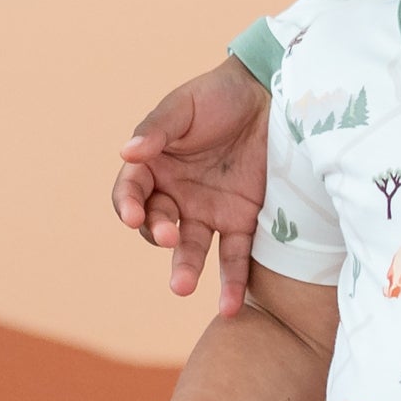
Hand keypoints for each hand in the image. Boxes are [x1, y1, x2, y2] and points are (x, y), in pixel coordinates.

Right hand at [112, 58, 271, 316]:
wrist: (273, 94)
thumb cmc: (220, 95)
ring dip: (186, 269)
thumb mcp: (184, 106)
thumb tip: (127, 153)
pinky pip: (234, 256)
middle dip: (161, 234)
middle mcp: (177, 194)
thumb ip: (158, 129)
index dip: (127, 204)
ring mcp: (209, 211)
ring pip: (192, 247)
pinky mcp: (242, 222)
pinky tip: (230, 306)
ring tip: (182, 287)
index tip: (132, 214)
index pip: (130, 192)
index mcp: (154, 166)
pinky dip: (231, 282)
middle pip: (159, 224)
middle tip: (171, 238)